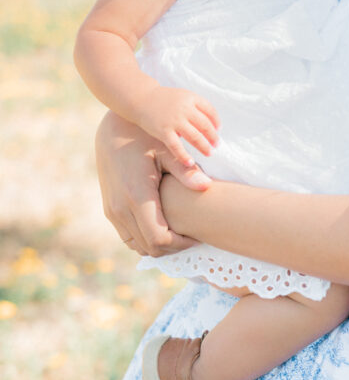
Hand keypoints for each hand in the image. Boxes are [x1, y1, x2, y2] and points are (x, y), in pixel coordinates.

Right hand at [95, 111, 211, 255]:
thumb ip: (185, 170)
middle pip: (149, 248)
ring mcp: (113, 211)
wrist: (112, 131)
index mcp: (137, 195)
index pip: (159, 239)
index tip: (197, 236)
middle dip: (172, 248)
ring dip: (158, 245)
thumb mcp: (166, 149)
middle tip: (192, 237)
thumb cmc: (144, 137)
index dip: (180, 244)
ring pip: (136, 245)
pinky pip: (128, 236)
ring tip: (178, 233)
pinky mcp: (110, 210)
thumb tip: (207, 187)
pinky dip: (144, 238)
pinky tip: (163, 226)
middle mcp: (121, 208)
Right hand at [136, 86, 220, 167]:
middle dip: (213, 137)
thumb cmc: (164, 99)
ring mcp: (174, 120)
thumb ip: (195, 107)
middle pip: (205, 125)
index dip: (216, 121)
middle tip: (216, 145)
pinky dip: (184, 156)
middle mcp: (184, 108)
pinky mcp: (163, 131)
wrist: (141, 98)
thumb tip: (211, 124)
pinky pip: (176, 147)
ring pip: (194, 137)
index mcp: (190, 98)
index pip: (210, 110)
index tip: (218, 129)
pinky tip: (190, 162)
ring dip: (204, 146)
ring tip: (209, 153)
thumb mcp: (182, 96)